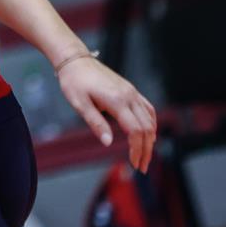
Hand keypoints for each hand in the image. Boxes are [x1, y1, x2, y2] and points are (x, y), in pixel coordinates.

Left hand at [57, 55, 156, 171]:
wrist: (75, 60)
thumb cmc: (74, 81)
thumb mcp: (79, 103)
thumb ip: (95, 123)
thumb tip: (108, 143)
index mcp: (117, 100)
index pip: (135, 130)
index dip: (137, 149)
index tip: (134, 164)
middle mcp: (129, 96)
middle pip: (147, 128)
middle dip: (146, 149)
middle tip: (141, 167)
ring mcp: (132, 92)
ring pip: (150, 119)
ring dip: (150, 139)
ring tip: (145, 155)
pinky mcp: (130, 90)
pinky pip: (147, 109)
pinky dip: (151, 124)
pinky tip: (148, 134)